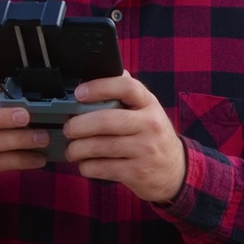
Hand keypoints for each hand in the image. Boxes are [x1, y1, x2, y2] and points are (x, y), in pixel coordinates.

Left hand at [63, 72, 186, 202]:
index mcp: (150, 104)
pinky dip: (87, 167)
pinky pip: (102, 168)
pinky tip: (85, 164)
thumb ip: (128, 94)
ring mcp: (144, 150)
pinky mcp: (136, 172)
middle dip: (78, 125)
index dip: (100, 87)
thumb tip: (107, 71)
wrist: (175, 170)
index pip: (127, 87)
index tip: (79, 93)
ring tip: (72, 150)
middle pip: (106, 120)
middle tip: (68, 128)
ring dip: (77, 149)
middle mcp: (149, 125)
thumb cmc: (154, 136)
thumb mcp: (148, 111)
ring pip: (99, 146)